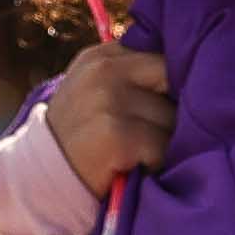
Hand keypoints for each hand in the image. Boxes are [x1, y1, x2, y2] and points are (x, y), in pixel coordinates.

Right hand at [42, 44, 171, 198]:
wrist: (40, 180)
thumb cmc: (81, 136)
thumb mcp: (97, 91)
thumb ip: (134, 74)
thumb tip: (194, 72)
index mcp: (102, 56)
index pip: (164, 53)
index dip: (178, 81)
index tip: (170, 103)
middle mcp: (103, 71)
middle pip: (174, 82)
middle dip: (176, 109)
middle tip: (155, 132)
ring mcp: (108, 101)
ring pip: (173, 118)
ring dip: (167, 141)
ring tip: (139, 152)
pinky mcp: (116, 135)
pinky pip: (163, 147)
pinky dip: (156, 163)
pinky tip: (134, 167)